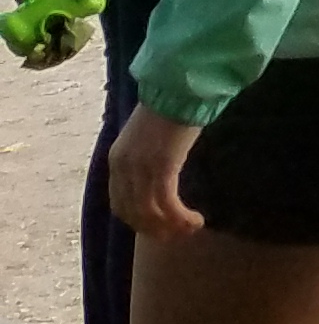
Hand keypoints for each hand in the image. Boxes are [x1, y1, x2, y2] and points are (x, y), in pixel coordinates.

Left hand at [107, 108, 203, 238]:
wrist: (178, 88)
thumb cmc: (171, 106)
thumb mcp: (149, 137)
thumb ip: (147, 157)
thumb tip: (160, 176)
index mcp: (117, 161)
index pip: (120, 203)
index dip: (138, 222)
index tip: (159, 228)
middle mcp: (124, 168)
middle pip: (133, 213)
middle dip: (155, 229)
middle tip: (177, 234)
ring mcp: (141, 168)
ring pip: (150, 213)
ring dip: (172, 226)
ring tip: (191, 228)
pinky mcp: (162, 167)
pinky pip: (167, 204)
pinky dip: (181, 217)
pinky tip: (196, 220)